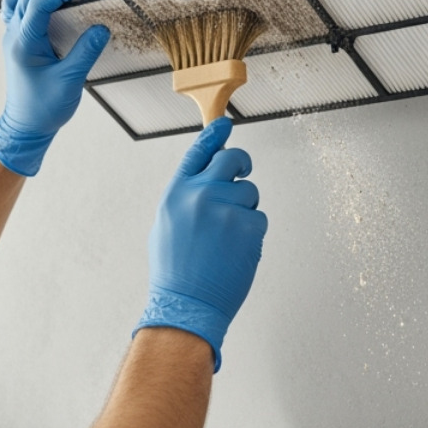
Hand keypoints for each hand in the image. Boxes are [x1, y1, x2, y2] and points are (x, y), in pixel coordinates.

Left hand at [0, 0, 110, 176]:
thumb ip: (85, 52)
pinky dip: (35, 0)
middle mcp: (14, 36)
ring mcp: (14, 38)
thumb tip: (99, 30)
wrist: (26, 126)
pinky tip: (50, 3)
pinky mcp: (19, 42)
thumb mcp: (69, 81)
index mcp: (23, 43)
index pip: (40, 2)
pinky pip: (20, 11)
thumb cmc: (40, 109)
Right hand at [134, 117, 267, 371]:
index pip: (198, 151)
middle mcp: (200, 193)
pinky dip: (252, 232)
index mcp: (177, 191)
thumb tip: (207, 179)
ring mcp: (225, 207)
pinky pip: (259, 217)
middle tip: (243, 174)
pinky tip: (236, 249)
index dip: (214, 135)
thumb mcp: (167, 223)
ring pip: (250, 192)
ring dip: (245, 209)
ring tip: (227, 237)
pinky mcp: (247, 225)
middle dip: (241, 165)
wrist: (187, 303)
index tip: (225, 124)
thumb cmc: (175, 269)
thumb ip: (187, 196)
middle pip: (232, 159)